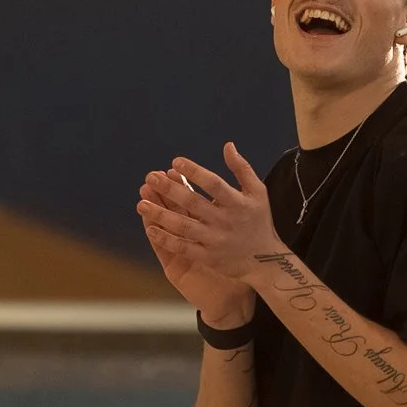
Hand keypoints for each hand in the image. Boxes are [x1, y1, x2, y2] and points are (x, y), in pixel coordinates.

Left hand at [137, 143, 279, 296]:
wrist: (265, 261)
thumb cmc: (258, 220)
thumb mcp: (257, 192)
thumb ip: (242, 168)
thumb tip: (227, 145)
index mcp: (238, 203)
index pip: (214, 184)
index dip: (194, 172)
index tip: (176, 161)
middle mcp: (226, 221)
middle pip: (194, 203)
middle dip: (170, 190)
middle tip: (150, 177)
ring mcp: (216, 240)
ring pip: (184, 226)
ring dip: (161, 214)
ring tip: (141, 203)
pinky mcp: (209, 257)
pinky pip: (183, 248)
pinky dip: (166, 239)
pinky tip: (150, 228)